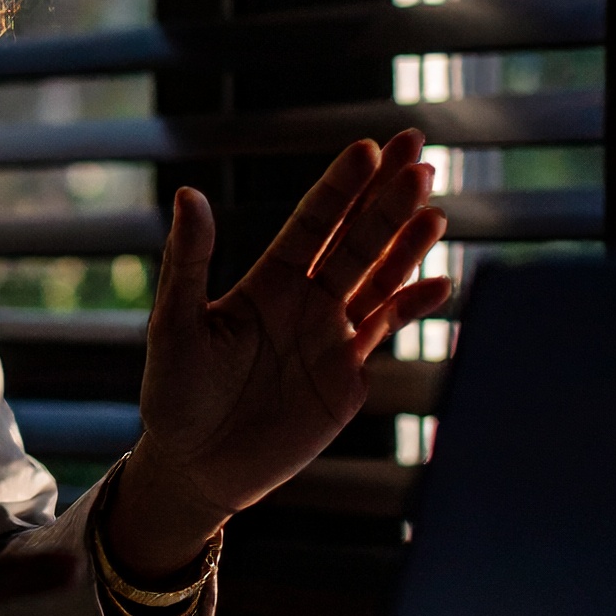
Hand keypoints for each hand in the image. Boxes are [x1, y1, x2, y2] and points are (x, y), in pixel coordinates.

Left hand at [112, 129, 450, 572]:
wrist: (195, 467)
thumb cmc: (173, 395)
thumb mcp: (175, 326)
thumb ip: (188, 262)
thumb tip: (188, 195)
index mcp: (266, 282)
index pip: (312, 223)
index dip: (341, 187)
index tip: (370, 148)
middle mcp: (304, 301)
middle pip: (356, 239)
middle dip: (387, 198)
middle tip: (420, 151)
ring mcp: (330, 336)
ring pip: (379, 279)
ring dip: (407, 244)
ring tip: (434, 206)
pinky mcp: (347, 377)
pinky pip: (386, 332)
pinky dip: (414, 307)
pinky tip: (442, 282)